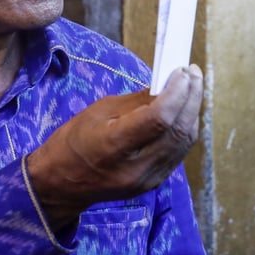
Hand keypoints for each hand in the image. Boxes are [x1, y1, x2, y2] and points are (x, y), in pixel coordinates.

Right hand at [27, 65, 202, 228]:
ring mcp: (147, 179)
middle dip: (191, 97)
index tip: (183, 71)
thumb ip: (138, 101)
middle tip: (192, 73)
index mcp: (113, 145)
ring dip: (192, 111)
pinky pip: (178, 152)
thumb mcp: (100, 111)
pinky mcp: (154, 183)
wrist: (62, 183)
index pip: (159, 118)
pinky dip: (184, 128)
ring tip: (192, 88)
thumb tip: (167, 83)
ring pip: (184, 141)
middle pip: (177, 130)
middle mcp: (134, 167)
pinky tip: (184, 111)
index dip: (177, 92)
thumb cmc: (74, 141)